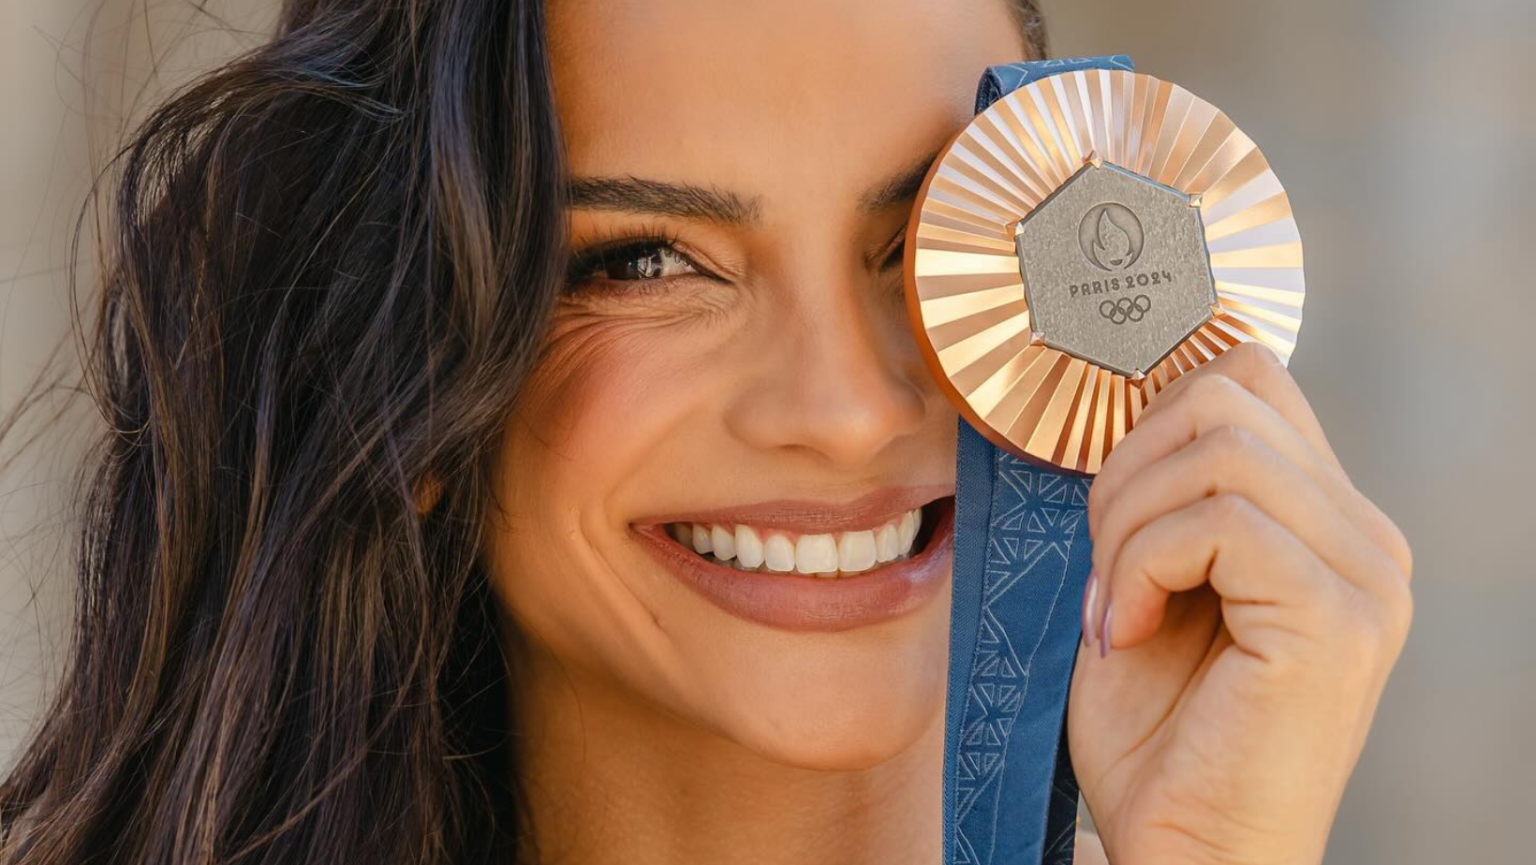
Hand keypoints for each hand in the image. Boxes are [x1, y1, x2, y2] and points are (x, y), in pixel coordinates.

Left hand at [1066, 342, 1414, 864]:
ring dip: (1127, 521)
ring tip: (1115, 604)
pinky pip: (1218, 520)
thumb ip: (1166, 493)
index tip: (1108, 509)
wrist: (1187, 850)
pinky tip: (1129, 629)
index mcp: (1327, 520)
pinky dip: (1141, 565)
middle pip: (1227, 394)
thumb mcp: (1154, 582)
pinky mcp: (1335, 618)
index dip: (1149, 416)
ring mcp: (1364, 577)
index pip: (1248, 377)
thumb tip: (1126, 399)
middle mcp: (1366, 539)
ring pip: (1218, 446)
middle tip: (1104, 566)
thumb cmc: (1157, 732)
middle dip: (1126, 470)